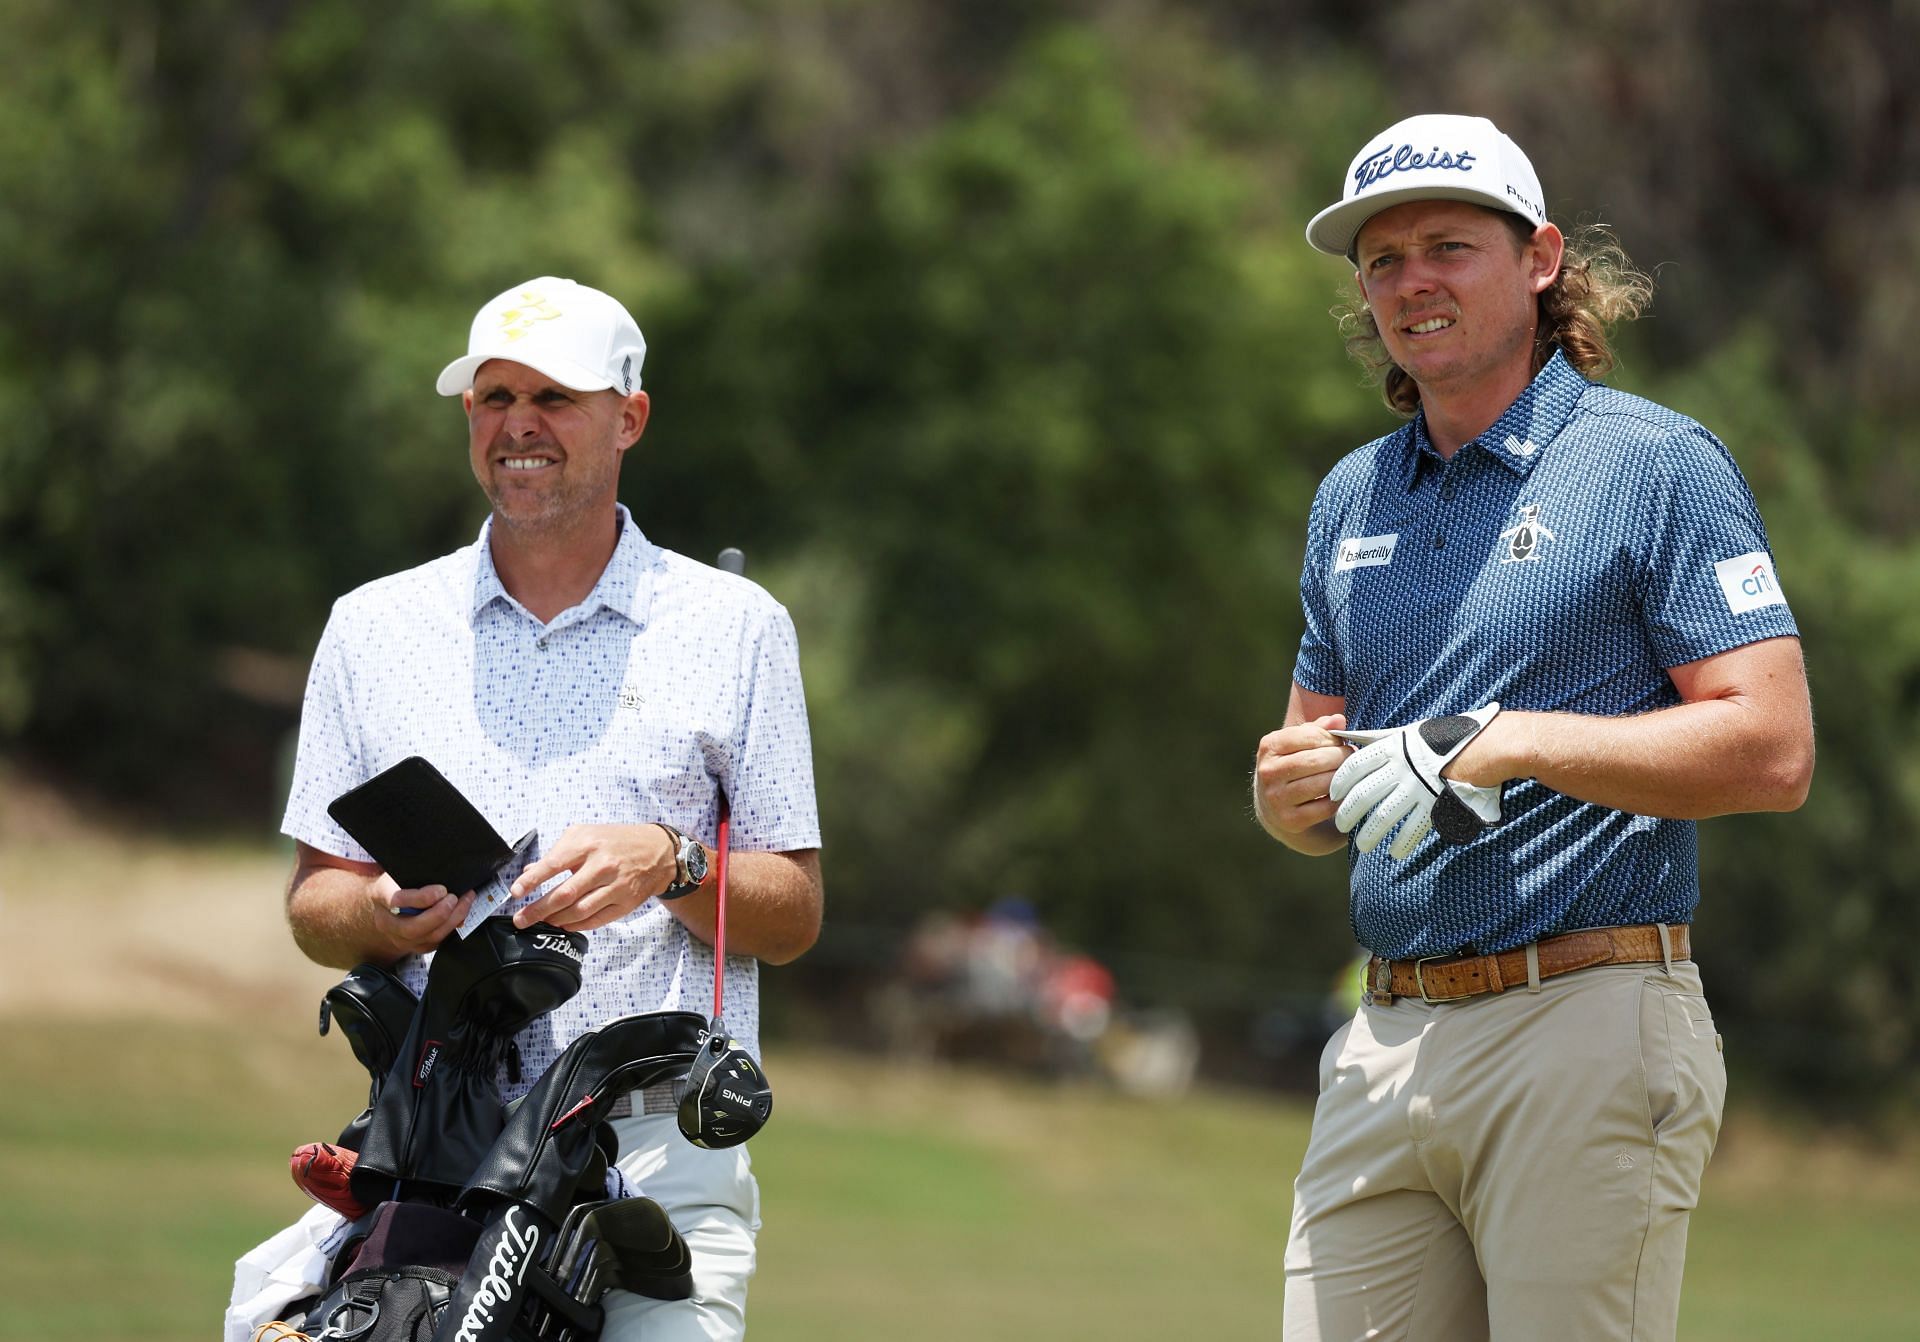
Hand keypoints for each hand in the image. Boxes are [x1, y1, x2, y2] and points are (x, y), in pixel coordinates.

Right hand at [372, 874, 474, 953]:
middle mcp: (387, 923)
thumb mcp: (398, 871)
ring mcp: (401, 939)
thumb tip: (434, 868)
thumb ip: (413, 871)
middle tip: (454, 898)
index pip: (397, 901)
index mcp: (381, 897)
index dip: (422, 898)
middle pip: (412, 928)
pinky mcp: (416, 946)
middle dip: (439, 914)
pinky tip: (462, 912)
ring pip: (429, 937)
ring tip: (466, 901)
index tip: (442, 890)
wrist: (385, 904)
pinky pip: (438, 942)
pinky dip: (453, 926)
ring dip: (453, 919)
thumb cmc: (396, 882)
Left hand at [507, 823, 677, 932]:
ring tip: (541, 921)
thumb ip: (558, 852)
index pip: (554, 864)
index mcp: (588, 844)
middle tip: (521, 919)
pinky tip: (563, 923)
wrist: (658, 851)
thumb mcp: (585, 834)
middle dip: (538, 910)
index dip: (532, 881)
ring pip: (578, 911)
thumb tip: (530, 871)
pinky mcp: (624, 903)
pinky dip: (575, 925)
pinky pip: (595, 920)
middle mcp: (602, 865)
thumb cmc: (616, 841)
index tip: (516, 892)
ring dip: (555, 919)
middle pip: (564, 894)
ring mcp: (615, 886)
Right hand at [1254, 714, 1351, 848]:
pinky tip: (1344, 792)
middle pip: (1317, 760)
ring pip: (1323, 783)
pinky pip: (1326, 806)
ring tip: (1351, 773)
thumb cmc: (1293, 769)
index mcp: (1269, 747)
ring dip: (1344, 777)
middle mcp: (1268, 772)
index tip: (1342, 743)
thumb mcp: (1298, 745)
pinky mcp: (1290, 820)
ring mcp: (1277, 798)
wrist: (1274, 810)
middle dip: (1342, 758)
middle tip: (1354, 758)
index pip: (1308, 736)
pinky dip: (1340, 799)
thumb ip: (1318, 729)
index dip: (1332, 738)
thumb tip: (1339, 720)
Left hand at [1328, 703, 1506, 858]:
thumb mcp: (1410, 733)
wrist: (1484, 748)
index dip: (1339, 783)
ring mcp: (1416, 788)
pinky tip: (1395, 852)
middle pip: (1362, 796)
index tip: (1332, 795)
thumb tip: (1357, 742)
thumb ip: (1385, 741)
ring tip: (1362, 846)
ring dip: (1369, 835)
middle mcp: (1399, 769)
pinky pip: (1412, 829)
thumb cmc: (1445, 738)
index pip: (1353, 767)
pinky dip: (1401, 843)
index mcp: (1391, 748)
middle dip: (1346, 814)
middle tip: (1340, 826)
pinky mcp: (1433, 805)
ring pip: (1382, 817)